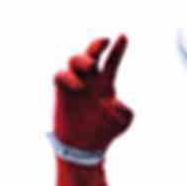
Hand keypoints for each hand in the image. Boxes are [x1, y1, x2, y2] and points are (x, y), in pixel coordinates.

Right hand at [54, 35, 133, 151]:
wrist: (84, 149)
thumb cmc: (104, 133)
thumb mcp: (122, 123)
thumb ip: (126, 111)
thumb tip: (113, 101)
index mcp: (106, 83)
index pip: (111, 61)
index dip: (118, 49)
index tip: (124, 37)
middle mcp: (90, 80)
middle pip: (91, 53)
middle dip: (97, 45)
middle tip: (104, 43)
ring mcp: (75, 84)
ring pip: (74, 60)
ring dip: (82, 59)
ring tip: (91, 68)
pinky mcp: (62, 92)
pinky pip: (60, 75)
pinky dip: (68, 76)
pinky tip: (78, 86)